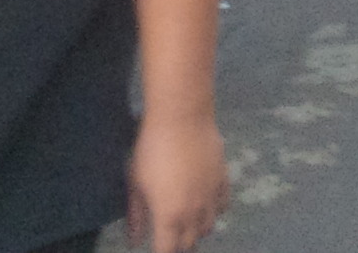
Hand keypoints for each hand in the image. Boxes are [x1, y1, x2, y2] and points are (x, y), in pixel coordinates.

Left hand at [126, 108, 229, 252]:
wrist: (182, 118)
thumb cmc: (151, 149)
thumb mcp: (136, 182)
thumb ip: (137, 215)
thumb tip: (134, 240)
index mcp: (169, 216)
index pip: (167, 250)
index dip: (162, 252)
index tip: (157, 246)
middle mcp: (194, 213)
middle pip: (189, 242)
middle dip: (178, 244)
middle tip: (168, 235)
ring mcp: (211, 197)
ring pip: (208, 227)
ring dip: (196, 229)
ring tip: (186, 221)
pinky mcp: (223, 181)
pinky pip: (222, 206)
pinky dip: (214, 211)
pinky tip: (205, 204)